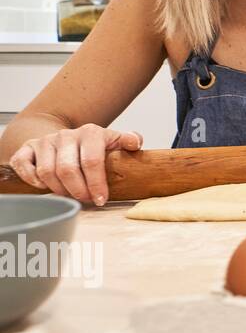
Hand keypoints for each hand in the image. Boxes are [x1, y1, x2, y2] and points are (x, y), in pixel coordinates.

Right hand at [8, 125, 143, 205]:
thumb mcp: (114, 142)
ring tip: (70, 195)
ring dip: (59, 190)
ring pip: (47, 172)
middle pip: (67, 169)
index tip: (101, 200)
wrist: (66, 137)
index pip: (92, 161)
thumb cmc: (93, 146)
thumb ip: (129, 141)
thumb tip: (135, 143)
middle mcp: (66, 135)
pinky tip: (45, 187)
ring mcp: (45, 141)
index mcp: (90, 132)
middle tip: (86, 200)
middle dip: (78, 190)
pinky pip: (24, 166)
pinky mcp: (28, 148)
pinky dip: (32, 180)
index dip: (96, 184)